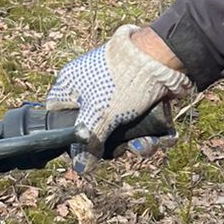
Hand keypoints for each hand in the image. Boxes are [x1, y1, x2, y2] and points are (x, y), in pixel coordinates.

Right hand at [46, 24, 193, 157]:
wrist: (162, 57)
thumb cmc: (122, 80)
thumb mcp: (99, 115)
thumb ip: (87, 142)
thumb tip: (80, 167)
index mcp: (73, 86)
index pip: (59, 113)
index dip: (67, 133)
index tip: (81, 148)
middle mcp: (94, 90)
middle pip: (97, 129)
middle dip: (115, 145)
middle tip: (122, 149)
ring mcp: (120, 94)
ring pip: (124, 130)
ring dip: (139, 144)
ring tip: (148, 145)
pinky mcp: (144, 99)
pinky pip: (145, 124)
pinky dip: (156, 134)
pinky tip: (165, 138)